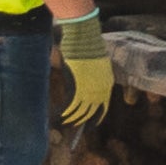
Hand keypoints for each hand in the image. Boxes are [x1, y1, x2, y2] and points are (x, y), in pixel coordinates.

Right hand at [52, 13, 116, 128]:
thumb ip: (92, 75)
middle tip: (73, 129)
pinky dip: (64, 113)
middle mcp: (101, 89)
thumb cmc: (86, 45)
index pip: (103, 107)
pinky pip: (71, 106)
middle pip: (92, 112)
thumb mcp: (93, 63)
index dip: (95, 117)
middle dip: (82, 122)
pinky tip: (58, 117)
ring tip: (63, 124)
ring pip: (81, 112)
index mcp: (107, 82)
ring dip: (71, 119)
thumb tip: (83, 84)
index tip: (88, 124)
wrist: (83, 36)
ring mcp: (90, 89)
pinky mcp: (78, 87)